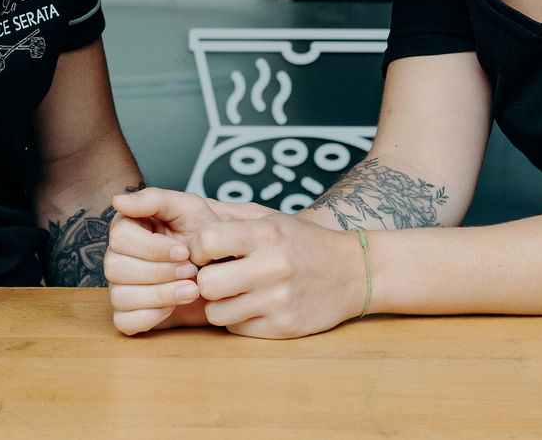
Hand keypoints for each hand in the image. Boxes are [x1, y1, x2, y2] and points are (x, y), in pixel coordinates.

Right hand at [104, 187, 269, 335]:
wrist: (227, 272)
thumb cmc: (206, 238)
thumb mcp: (190, 209)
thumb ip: (154, 199)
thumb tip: (118, 200)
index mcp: (129, 228)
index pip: (120, 238)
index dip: (153, 248)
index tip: (183, 250)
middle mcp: (119, 257)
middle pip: (115, 268)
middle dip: (160, 272)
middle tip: (190, 270)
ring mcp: (122, 287)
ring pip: (119, 296)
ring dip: (160, 295)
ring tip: (191, 290)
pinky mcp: (131, 314)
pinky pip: (124, 322)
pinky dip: (150, 317)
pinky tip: (174, 307)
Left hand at [191, 214, 368, 338]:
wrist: (354, 272)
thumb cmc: (305, 242)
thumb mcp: (272, 217)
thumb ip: (230, 215)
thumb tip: (187, 211)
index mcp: (267, 234)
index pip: (206, 241)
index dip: (199, 248)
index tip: (208, 252)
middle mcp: (273, 267)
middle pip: (206, 283)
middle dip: (206, 281)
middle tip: (219, 276)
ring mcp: (279, 300)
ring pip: (217, 312)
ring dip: (221, 304)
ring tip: (236, 293)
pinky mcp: (283, 327)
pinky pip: (237, 329)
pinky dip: (239, 320)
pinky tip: (254, 306)